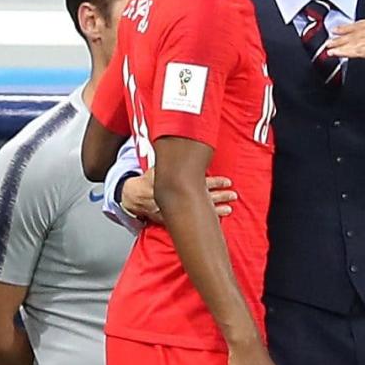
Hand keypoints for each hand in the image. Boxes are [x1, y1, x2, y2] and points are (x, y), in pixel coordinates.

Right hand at [119, 168, 236, 224]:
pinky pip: (188, 222)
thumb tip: (188, 142)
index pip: (199, 181)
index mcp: (174, 181)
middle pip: (201, 197)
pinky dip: (201, 221)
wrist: (131, 196)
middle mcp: (174, 197)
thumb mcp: (160, 165)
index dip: (215, 181)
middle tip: (233, 195)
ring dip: (215, 210)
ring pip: (197, 211)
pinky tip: (215, 222)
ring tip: (229, 209)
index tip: (228, 181)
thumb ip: (173, 158)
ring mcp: (172, 211)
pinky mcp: (169, 220)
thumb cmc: (149, 178)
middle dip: (219, 196)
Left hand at [326, 0, 364, 90]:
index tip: (335, 31)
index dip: (347, 28)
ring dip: (340, 46)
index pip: (362, 24)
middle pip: (357, 33)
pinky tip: (337, 54)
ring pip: (357, 42)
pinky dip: (346, 52)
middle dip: (341, 38)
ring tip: (329, 49)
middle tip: (328, 41)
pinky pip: (360, 51)